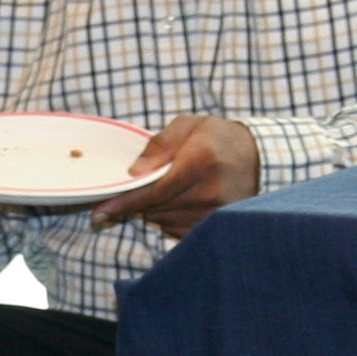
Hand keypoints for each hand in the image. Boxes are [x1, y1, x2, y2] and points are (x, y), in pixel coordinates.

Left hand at [91, 115, 258, 237]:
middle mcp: (210, 192)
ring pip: (162, 220)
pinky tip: (182, 201)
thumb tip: (133, 174)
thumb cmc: (217, 137)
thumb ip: (159, 146)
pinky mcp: (213, 229)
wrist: (257, 158)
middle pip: (155, 207)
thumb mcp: (188, 125)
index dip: (124, 202)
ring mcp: (214, 214)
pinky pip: (175, 230)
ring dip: (156, 207)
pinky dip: (169, 217)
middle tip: (147, 182)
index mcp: (201, 160)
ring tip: (174, 187)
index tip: (99, 212)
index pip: (154, 190)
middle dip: (140, 198)